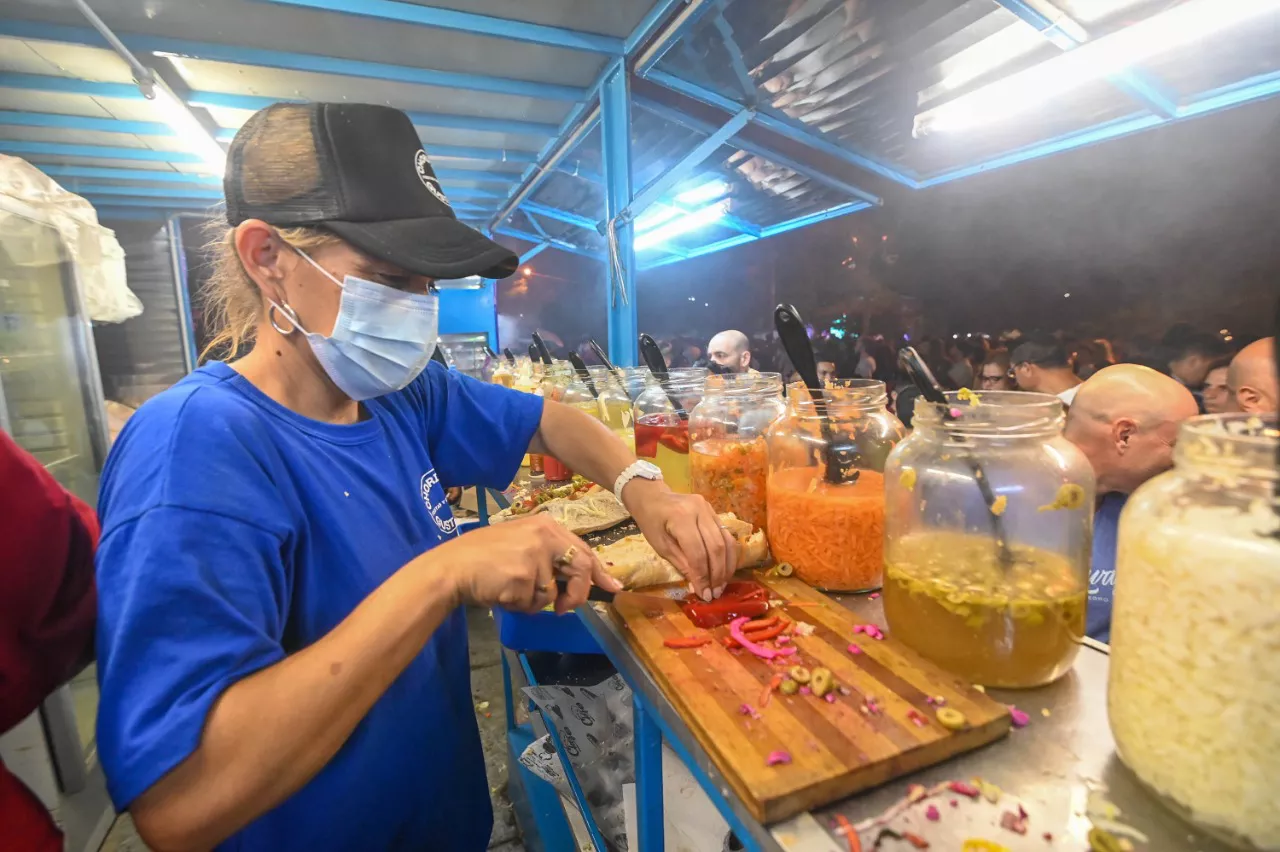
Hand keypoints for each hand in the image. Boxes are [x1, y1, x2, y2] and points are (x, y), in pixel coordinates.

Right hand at [436, 515, 621, 613]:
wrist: (451, 567)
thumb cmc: (482, 558)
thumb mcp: (520, 543)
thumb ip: (549, 555)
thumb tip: (578, 580)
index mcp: (546, 525)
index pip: (584, 549)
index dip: (600, 572)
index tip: (612, 588)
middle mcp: (545, 535)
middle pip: (581, 569)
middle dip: (577, 595)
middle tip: (565, 609)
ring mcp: (536, 555)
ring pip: (552, 593)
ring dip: (534, 602)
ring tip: (509, 590)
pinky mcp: (525, 576)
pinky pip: (533, 603)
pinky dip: (519, 606)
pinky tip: (501, 593)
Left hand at [622, 479, 735, 600]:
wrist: (652, 496)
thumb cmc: (650, 521)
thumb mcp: (660, 546)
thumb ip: (681, 564)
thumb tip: (698, 586)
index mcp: (681, 518)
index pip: (698, 553)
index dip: (703, 576)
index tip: (704, 595)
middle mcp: (700, 510)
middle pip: (716, 547)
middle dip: (717, 574)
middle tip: (715, 593)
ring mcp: (710, 509)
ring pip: (727, 541)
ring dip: (726, 566)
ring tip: (721, 585)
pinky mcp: (714, 511)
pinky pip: (726, 535)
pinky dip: (727, 555)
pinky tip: (724, 569)